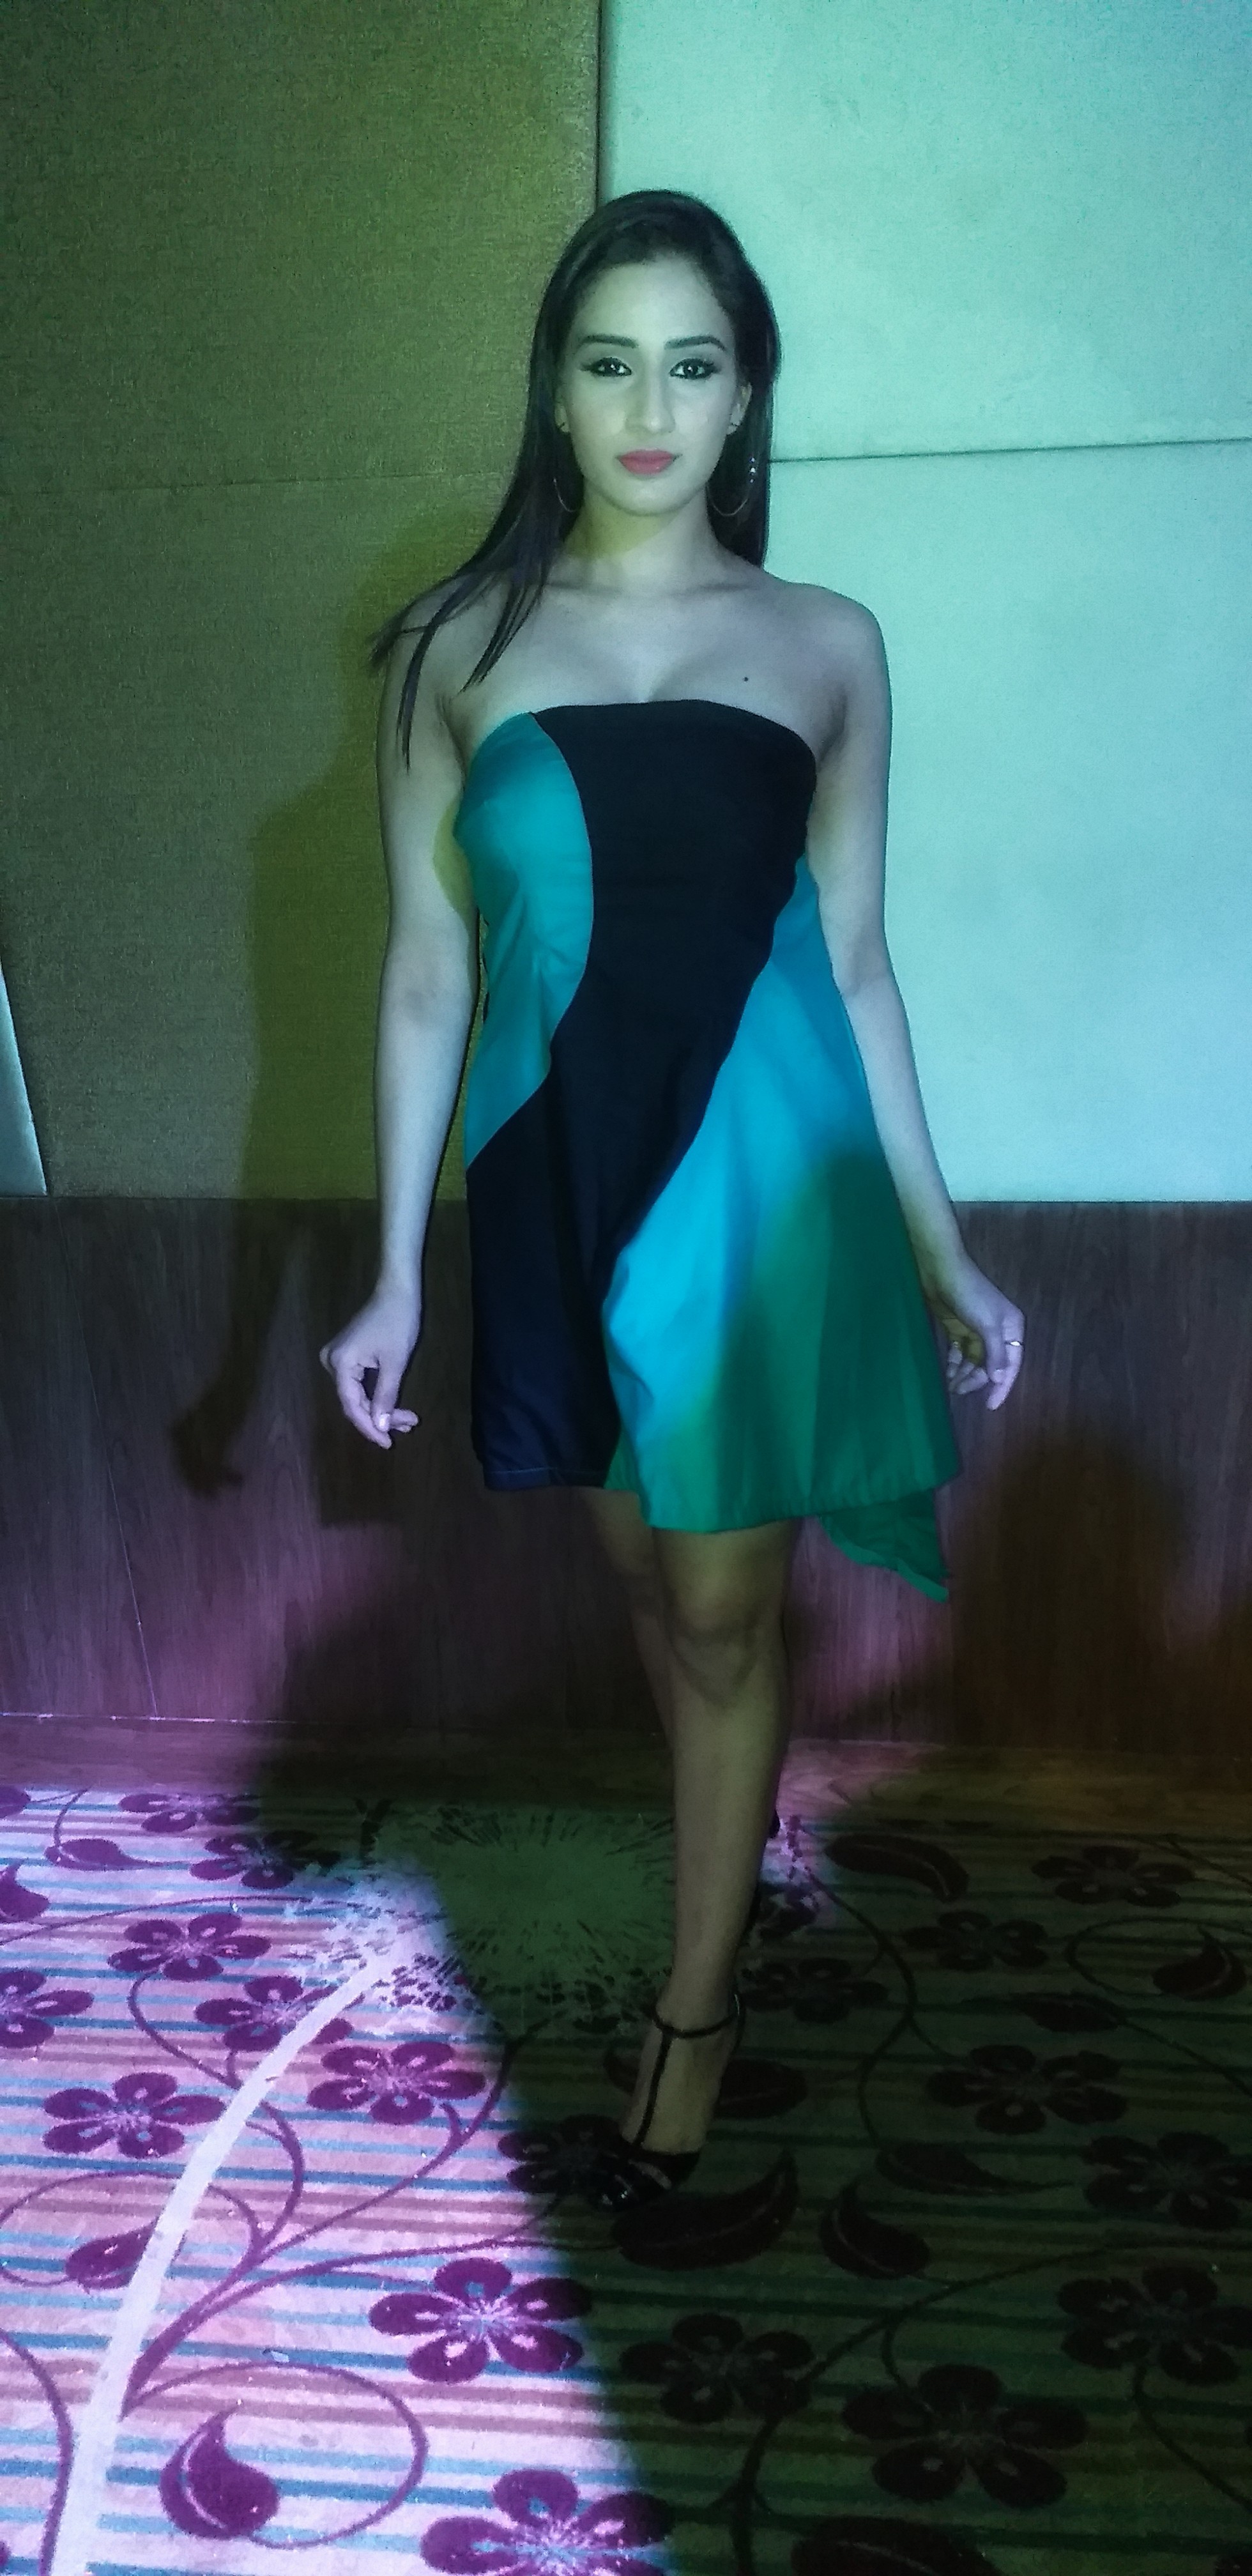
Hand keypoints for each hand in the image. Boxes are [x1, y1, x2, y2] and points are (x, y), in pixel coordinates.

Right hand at [319, 1284, 421, 1448]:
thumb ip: (385, 1397)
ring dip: (382, 1408)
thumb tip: (379, 1426)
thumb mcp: (395, 1363)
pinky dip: (377, 1395)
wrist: (396, 1291)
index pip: (352, 1406)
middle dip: (381, 1417)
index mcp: (340, 1364)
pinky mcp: (347, 1355)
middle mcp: (331, 1363)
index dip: (369, 1427)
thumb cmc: (398, 1322)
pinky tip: (395, 1408)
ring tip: (408, 1421)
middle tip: (408, 1426)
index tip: (388, 1443)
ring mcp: (337, 1358)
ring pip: (358, 1395)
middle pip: (355, 1402)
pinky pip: (359, 1384)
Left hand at [921, 1251, 1023, 1412]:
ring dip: (964, 1375)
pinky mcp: (960, 1330)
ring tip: (951, 1385)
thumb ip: (995, 1353)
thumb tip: (1001, 1379)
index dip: (1002, 1387)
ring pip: (974, 1362)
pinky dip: (955, 1365)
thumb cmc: (969, 1295)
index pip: (1011, 1364)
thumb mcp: (986, 1324)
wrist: (941, 1271)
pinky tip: (948, 1375)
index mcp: (1012, 1328)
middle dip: (976, 1380)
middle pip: (990, 1365)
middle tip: (959, 1391)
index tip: (991, 1406)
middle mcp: (998, 1332)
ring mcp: (978, 1331)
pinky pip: (960, 1354)